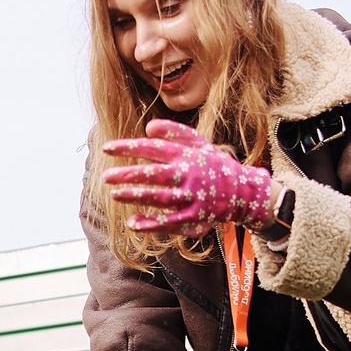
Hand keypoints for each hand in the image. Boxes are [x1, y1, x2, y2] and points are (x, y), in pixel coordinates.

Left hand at [100, 120, 281, 234]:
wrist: (244, 192)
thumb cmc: (214, 165)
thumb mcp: (200, 144)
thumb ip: (175, 133)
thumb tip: (148, 127)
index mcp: (187, 155)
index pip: (154, 149)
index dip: (129, 147)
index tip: (107, 148)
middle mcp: (189, 176)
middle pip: (155, 174)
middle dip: (129, 174)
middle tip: (106, 176)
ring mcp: (192, 198)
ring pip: (161, 197)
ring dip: (136, 196)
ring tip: (114, 194)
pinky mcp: (195, 218)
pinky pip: (170, 222)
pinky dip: (151, 223)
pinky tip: (132, 223)